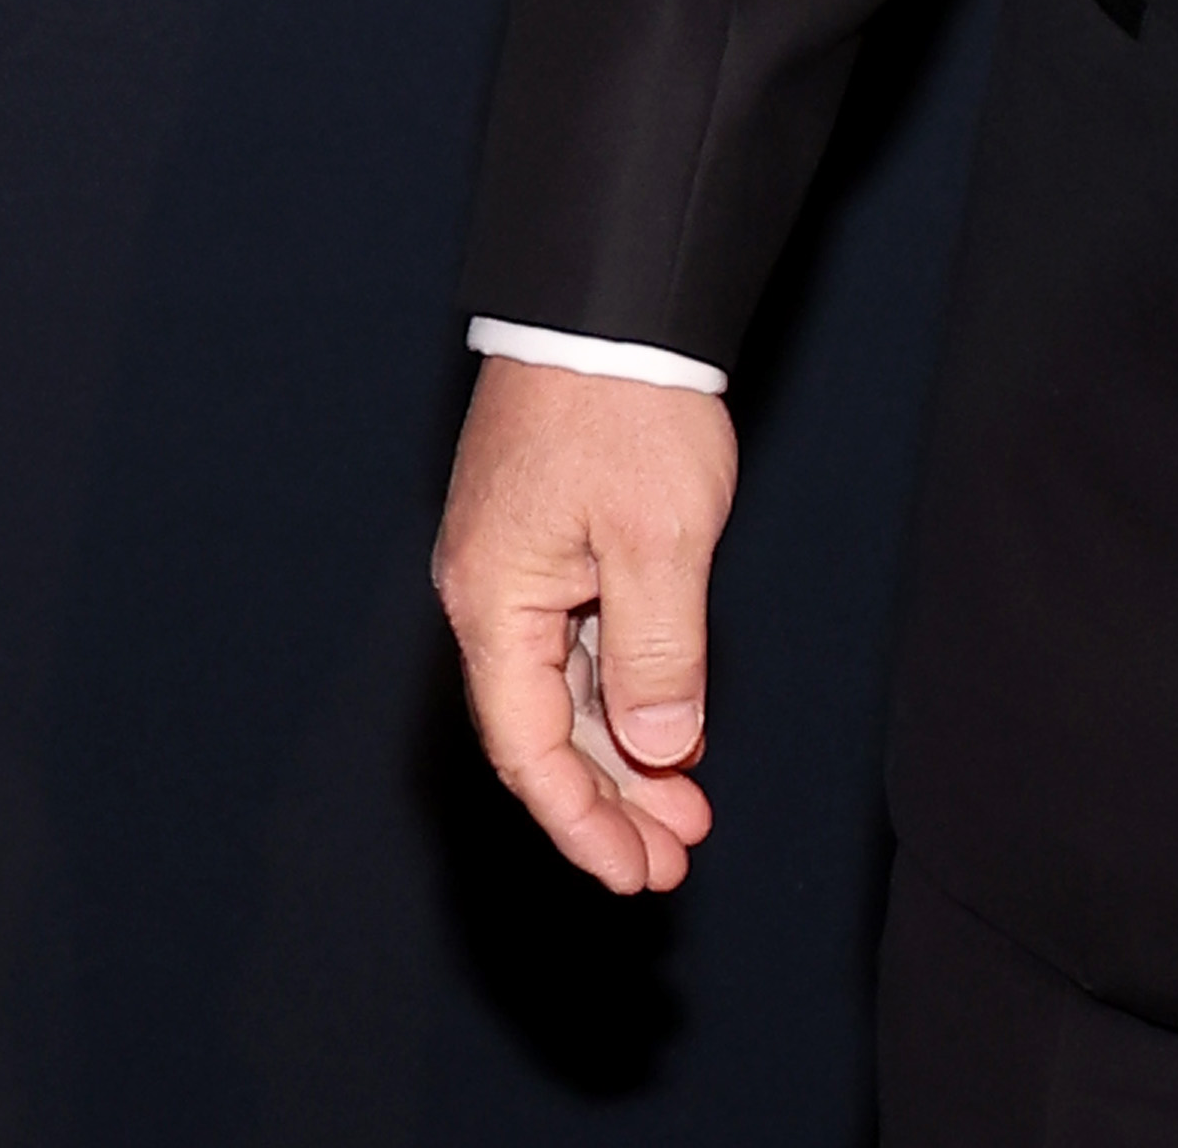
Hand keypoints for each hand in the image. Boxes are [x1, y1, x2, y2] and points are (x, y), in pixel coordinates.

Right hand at [435, 355, 737, 893]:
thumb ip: (657, 651)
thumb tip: (659, 747)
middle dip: (610, 803)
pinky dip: (625, 695)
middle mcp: (492, 599)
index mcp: (495, 606)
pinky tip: (668, 732)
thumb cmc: (628, 406)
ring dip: (625, 756)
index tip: (633, 871)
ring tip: (685, 816)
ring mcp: (521, 571)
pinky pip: (581, 646)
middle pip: (546, 732)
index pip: (529, 748)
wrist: (612, 306)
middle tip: (671, 862)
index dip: (581, 819)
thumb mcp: (661, 537)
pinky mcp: (552, 544)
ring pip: (567, 693)